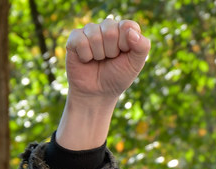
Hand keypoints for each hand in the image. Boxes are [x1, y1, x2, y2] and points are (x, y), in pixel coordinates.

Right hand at [57, 18, 149, 149]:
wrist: (97, 97)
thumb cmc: (117, 80)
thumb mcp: (134, 65)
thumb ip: (141, 46)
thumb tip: (132, 31)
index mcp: (124, 32)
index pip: (129, 24)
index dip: (128, 41)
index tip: (126, 54)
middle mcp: (106, 29)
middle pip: (111, 27)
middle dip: (113, 50)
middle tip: (110, 61)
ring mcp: (89, 33)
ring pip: (95, 33)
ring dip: (99, 54)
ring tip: (98, 63)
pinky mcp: (74, 40)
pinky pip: (79, 38)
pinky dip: (85, 53)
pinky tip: (86, 61)